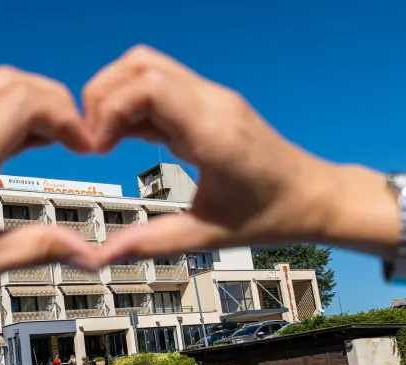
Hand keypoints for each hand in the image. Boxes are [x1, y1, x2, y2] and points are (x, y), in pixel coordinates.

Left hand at [0, 66, 100, 323]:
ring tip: (61, 144)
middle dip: (54, 103)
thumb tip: (87, 252)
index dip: (64, 116)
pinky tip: (30, 147)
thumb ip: (38, 249)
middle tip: (78, 140)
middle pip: (10, 83)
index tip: (86, 147)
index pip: (21, 102)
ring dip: (33, 108)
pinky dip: (11, 119)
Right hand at [83, 45, 338, 261]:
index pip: (147, 87)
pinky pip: (159, 84)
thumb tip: (101, 257)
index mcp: (213, 132)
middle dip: (101, 97)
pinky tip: (124, 137)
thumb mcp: (206, 236)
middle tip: (92, 142)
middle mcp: (212, 103)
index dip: (108, 111)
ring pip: (146, 66)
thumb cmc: (271, 215)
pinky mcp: (207, 102)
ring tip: (104, 139)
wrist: (314, 196)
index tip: (96, 149)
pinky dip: (131, 103)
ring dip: (114, 95)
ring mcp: (211, 97)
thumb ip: (150, 243)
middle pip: (139, 65)